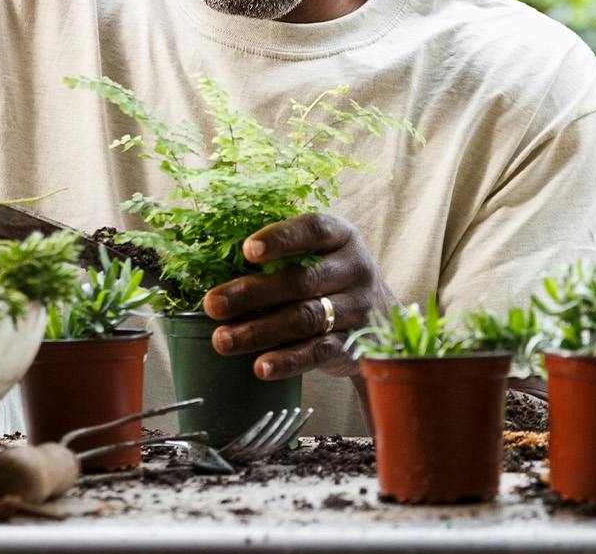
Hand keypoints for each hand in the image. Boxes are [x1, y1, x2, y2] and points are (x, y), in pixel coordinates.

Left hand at [199, 212, 395, 379]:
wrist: (383, 319)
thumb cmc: (330, 277)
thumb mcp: (320, 253)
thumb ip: (283, 255)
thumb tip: (215, 264)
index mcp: (342, 237)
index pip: (313, 230)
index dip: (281, 238)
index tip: (247, 250)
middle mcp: (354, 269)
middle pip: (301, 279)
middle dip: (252, 292)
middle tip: (212, 304)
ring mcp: (357, 308)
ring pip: (305, 318)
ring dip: (259, 330)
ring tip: (222, 340)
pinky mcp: (354, 344)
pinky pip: (318, 351)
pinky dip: (288, 360)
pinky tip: (260, 367)